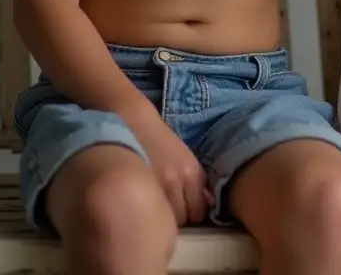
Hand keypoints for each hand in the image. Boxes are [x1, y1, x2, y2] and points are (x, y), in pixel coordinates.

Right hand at [122, 101, 209, 225]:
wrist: (132, 121)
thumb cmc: (160, 140)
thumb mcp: (184, 158)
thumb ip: (196, 183)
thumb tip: (208, 204)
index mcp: (192, 172)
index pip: (199, 211)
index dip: (192, 215)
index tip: (184, 211)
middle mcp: (178, 181)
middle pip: (184, 218)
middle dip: (179, 218)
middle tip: (169, 210)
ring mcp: (157, 185)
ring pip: (166, 219)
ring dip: (163, 217)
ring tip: (156, 208)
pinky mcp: (138, 186)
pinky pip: (149, 212)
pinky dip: (149, 213)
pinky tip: (145, 206)